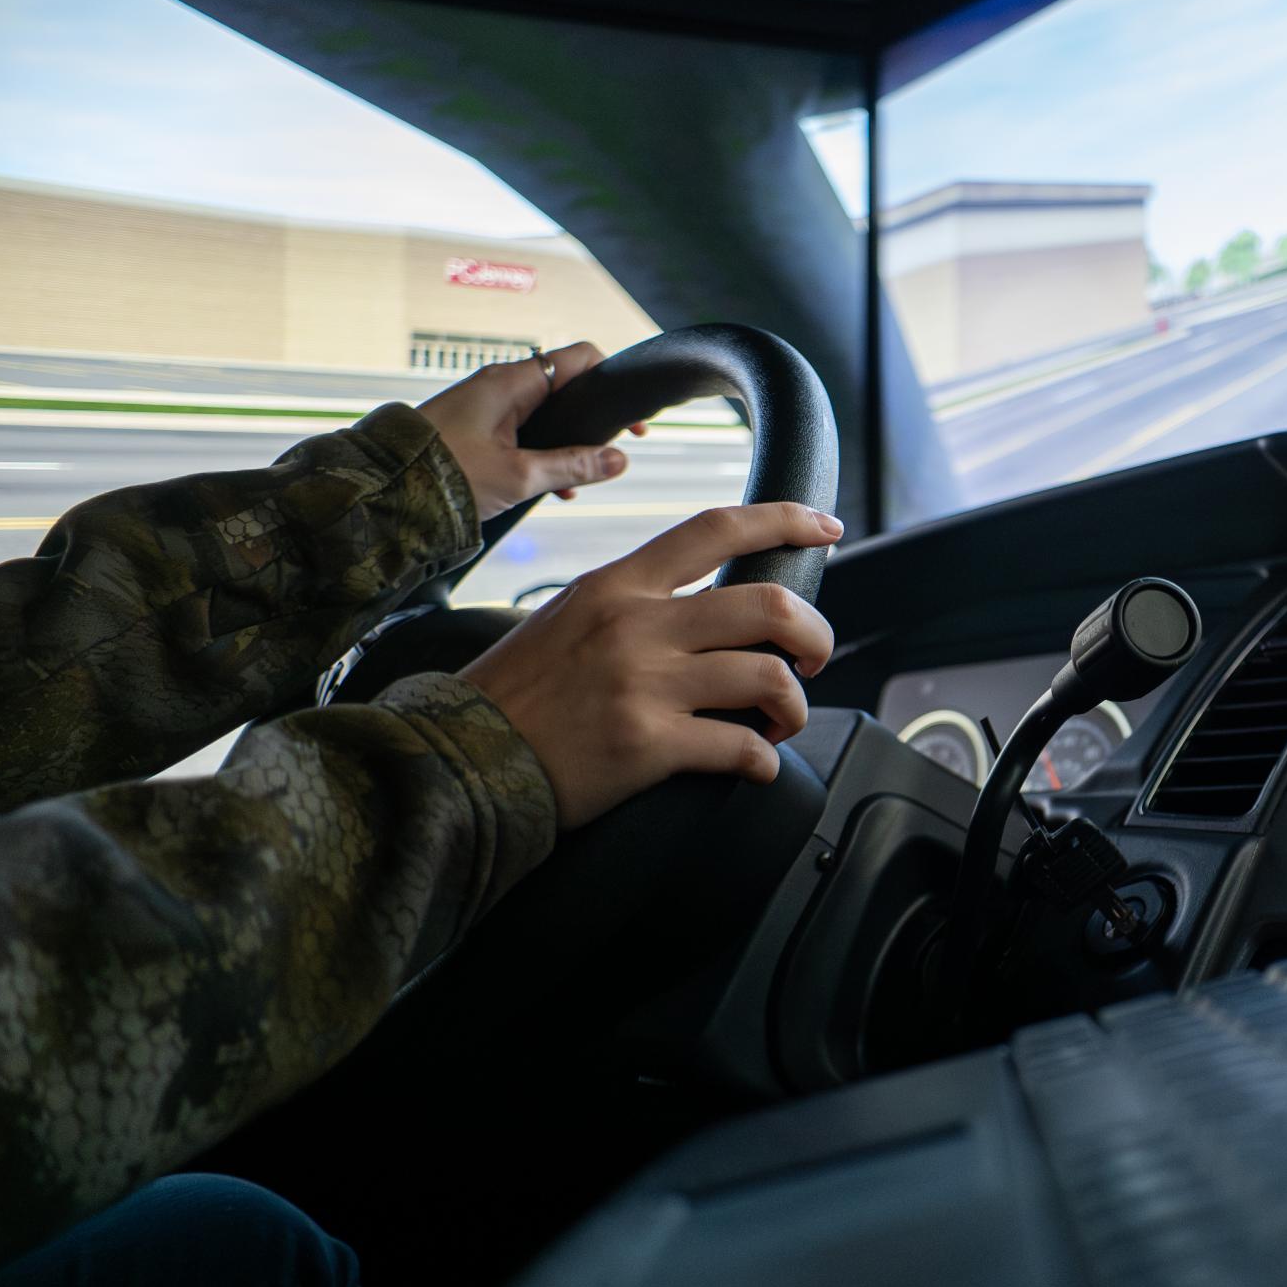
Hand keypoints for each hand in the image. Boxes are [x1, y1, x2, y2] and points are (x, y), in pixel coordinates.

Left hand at [415, 342, 653, 520]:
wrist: (385, 492)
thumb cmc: (443, 475)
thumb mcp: (519, 477)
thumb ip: (573, 467)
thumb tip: (618, 460)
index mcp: (512, 383)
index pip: (579, 359)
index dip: (612, 382)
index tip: (630, 419)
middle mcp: (500, 385)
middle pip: (565, 388)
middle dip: (591, 420)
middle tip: (610, 453)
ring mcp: (485, 404)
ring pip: (544, 414)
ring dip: (566, 443)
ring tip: (578, 481)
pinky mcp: (475, 426)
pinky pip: (522, 430)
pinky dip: (542, 452)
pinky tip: (549, 487)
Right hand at [458, 503, 843, 827]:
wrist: (460, 758)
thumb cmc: (515, 695)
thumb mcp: (567, 618)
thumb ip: (632, 605)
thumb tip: (703, 612)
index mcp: (617, 584)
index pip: (716, 528)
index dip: (784, 519)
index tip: (826, 526)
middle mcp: (636, 625)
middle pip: (767, 604)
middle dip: (814, 634)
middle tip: (813, 658)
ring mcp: (644, 685)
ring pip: (768, 676)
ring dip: (794, 705)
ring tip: (780, 721)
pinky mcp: (647, 746)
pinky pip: (742, 747)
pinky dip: (764, 760)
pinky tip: (755, 766)